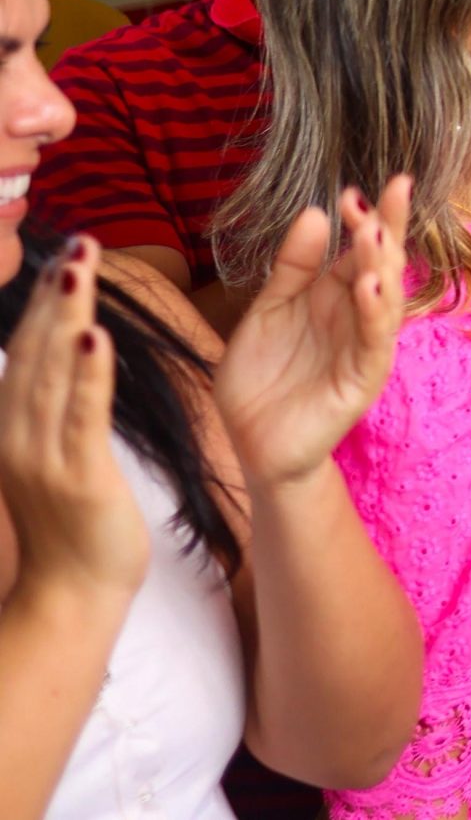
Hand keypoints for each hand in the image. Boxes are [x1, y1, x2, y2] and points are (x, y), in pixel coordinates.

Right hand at [0, 238, 147, 607]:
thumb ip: (51, 408)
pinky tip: (93, 336)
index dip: (41, 303)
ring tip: (80, 267)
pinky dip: (87, 374)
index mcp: (12, 428)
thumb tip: (59, 359)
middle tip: (76, 242)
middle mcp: (17, 436)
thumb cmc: (72, 523)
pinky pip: (81, 416)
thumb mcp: (51, 456)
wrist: (73, 594)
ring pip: (53, 373)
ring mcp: (42, 457)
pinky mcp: (78, 477)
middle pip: (33, 352)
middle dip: (54, 295)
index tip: (61, 255)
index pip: (25, 354)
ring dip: (67, 316)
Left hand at [214, 179, 409, 489]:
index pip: (362, 248)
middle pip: (383, 265)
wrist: (248, 445)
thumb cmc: (262, 380)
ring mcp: (363, 348)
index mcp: (336, 297)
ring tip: (377, 232)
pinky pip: (373, 342)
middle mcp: (357, 317)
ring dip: (383, 265)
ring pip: (386, 299)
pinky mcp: (361, 380)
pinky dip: (374, 313)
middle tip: (390, 190)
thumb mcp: (268, 311)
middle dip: (388, 228)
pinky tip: (369, 286)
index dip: (369, 217)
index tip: (371, 183)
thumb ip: (293, 266)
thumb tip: (317, 212)